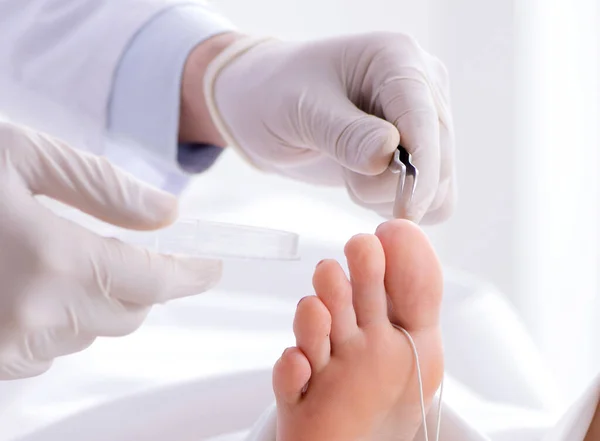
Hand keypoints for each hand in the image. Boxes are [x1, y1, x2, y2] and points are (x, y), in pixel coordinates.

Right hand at [0, 122, 221, 378]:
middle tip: (135, 249)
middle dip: (141, 282)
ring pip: (86, 332)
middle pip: (127, 313)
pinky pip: (45, 348)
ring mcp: (1, 350)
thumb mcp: (25, 155)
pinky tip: (24, 283)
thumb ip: (105, 190)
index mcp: (50, 260)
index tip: (211, 267)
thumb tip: (167, 216)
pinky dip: (53, 318)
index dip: (189, 273)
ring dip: (93, 299)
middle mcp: (31, 318)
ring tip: (57, 255)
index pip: (153, 280)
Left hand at [196, 32, 454, 222]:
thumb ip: (344, 133)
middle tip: (348, 178)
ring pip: (440, 183)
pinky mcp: (415, 152)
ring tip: (350, 173)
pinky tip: (363, 184)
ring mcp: (422, 121)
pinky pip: (430, 196)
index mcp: (396, 59)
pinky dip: (397, 203)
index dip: (420, 169)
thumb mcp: (299, 109)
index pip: (425, 118)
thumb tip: (390, 154)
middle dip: (394, 184)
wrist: (262, 106)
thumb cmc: (274, 95)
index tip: (404, 210)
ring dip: (392, 195)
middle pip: (440, 155)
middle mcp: (422, 86)